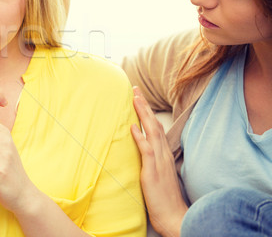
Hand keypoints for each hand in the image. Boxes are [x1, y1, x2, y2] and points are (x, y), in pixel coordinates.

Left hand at [130, 87, 186, 236]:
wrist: (175, 217)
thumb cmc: (165, 198)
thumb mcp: (158, 175)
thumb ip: (152, 161)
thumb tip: (143, 148)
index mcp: (164, 155)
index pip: (156, 128)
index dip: (148, 112)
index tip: (139, 97)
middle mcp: (163, 154)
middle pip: (154, 124)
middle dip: (144, 106)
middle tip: (135, 89)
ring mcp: (159, 162)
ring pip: (152, 132)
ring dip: (142, 114)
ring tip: (134, 98)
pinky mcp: (153, 171)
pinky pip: (147, 151)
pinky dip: (140, 138)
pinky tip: (132, 127)